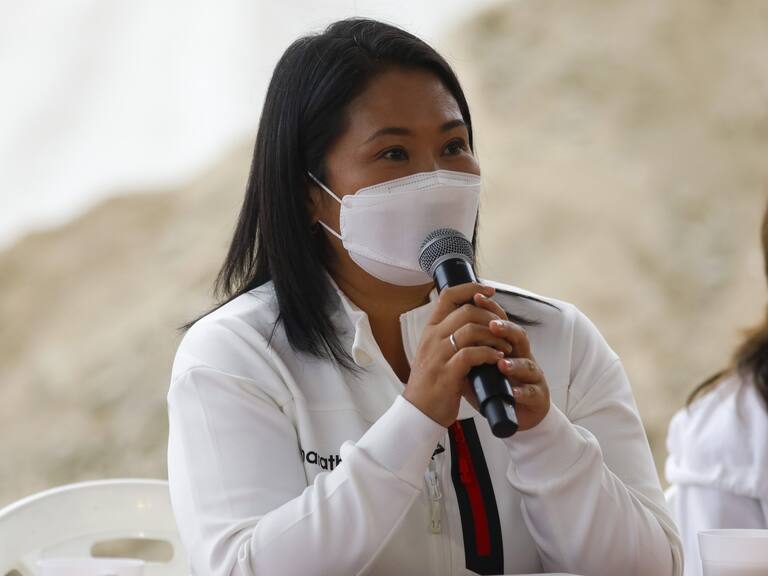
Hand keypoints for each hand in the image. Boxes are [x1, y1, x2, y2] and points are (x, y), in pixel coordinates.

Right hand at [404, 283, 509, 426]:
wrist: (418, 412)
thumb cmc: (431, 383)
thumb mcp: (435, 352)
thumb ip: (449, 335)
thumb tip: (474, 321)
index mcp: (430, 330)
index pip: (448, 296)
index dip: (471, 288)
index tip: (489, 291)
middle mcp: (432, 338)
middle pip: (465, 311)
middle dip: (490, 316)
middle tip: (504, 328)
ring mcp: (438, 355)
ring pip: (470, 330)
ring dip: (494, 336)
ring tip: (505, 347)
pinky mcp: (447, 373)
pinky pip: (472, 354)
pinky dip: (489, 354)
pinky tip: (497, 360)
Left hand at [473, 293, 550, 430]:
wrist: (517, 414)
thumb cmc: (497, 387)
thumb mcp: (477, 368)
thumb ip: (465, 352)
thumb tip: (443, 335)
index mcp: (506, 346)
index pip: (499, 321)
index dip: (489, 309)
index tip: (476, 298)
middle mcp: (521, 356)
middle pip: (518, 336)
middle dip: (506, 329)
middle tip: (492, 326)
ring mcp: (532, 375)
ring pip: (528, 364)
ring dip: (515, 363)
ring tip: (502, 364)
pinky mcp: (537, 396)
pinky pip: (531, 392)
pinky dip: (522, 392)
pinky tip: (513, 392)